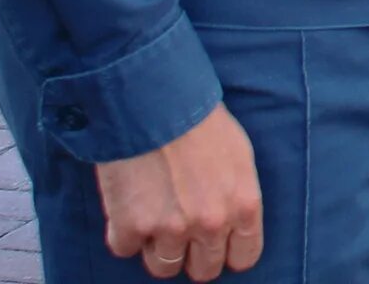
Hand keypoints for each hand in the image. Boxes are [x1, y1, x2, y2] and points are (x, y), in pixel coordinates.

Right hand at [97, 105, 262, 279]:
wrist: (155, 101)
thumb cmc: (200, 122)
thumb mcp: (239, 156)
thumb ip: (237, 197)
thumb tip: (232, 225)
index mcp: (243, 206)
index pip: (243, 257)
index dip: (228, 252)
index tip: (216, 245)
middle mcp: (211, 224)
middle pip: (204, 270)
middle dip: (193, 254)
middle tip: (181, 230)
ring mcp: (170, 230)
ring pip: (164, 268)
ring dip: (157, 247)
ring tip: (154, 214)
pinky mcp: (131, 228)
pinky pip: (126, 249)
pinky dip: (124, 232)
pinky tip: (130, 203)